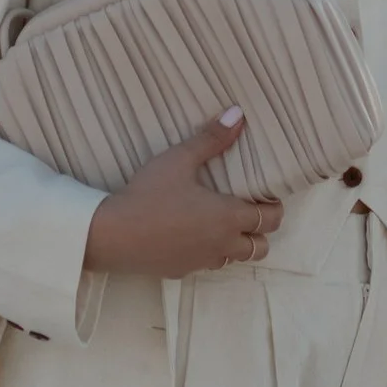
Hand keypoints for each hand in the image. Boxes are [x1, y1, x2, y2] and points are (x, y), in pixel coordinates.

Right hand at [83, 109, 285, 276]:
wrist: (111, 235)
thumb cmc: (148, 195)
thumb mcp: (179, 160)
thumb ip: (211, 139)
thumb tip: (238, 114)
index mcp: (228, 216)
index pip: (270, 219)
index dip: (274, 208)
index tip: (266, 196)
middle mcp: (222, 244)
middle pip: (260, 247)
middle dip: (261, 230)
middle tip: (248, 211)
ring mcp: (202, 261)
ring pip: (235, 259)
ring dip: (236, 244)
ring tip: (221, 223)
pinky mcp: (182, 272)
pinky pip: (207, 265)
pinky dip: (209, 253)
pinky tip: (192, 237)